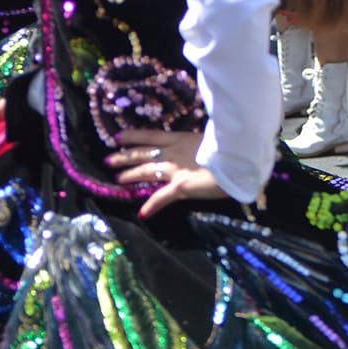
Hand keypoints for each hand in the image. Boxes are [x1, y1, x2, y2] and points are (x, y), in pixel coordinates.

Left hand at [107, 129, 227, 218]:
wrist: (238, 159)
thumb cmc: (230, 145)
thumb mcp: (213, 138)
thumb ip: (202, 142)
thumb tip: (202, 143)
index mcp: (181, 138)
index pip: (151, 135)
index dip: (133, 136)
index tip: (118, 137)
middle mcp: (173, 152)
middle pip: (142, 153)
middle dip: (124, 156)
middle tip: (109, 159)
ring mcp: (175, 170)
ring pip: (146, 171)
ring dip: (130, 175)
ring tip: (118, 179)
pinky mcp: (181, 187)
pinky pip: (162, 198)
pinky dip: (151, 205)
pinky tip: (142, 213)